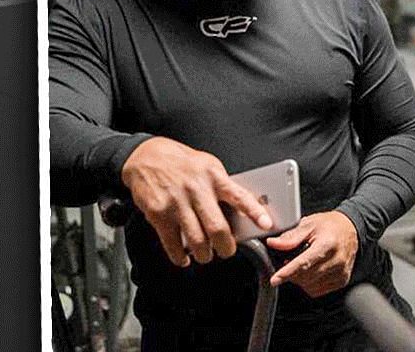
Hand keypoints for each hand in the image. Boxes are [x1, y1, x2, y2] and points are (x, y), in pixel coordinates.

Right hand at [120, 137, 273, 267]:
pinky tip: (184, 258)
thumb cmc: (184, 163)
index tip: (266, 225)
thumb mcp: (210, 166)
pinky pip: (171, 243)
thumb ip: (224, 187)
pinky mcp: (158, 214)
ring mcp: (177, 203)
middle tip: (227, 251)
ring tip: (206, 255)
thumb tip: (243, 210)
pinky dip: (179, 256)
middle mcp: (197, 190)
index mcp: (215, 177)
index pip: (240, 196)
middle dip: (226, 246)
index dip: (255, 212)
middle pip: (217, 227)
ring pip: (196, 240)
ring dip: (204, 254)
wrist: (147, 157)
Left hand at [266, 211, 358, 297]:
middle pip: (305, 276)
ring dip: (300, 278)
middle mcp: (337, 259)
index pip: (305, 262)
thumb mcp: (310, 224)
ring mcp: (341, 272)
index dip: (288, 272)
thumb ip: (291, 237)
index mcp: (328, 243)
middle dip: (292, 272)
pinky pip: (317, 290)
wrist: (351, 229)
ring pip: (309, 285)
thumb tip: (273, 243)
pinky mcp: (341, 281)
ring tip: (304, 264)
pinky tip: (312, 271)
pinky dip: (309, 283)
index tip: (275, 280)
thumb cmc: (331, 226)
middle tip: (291, 260)